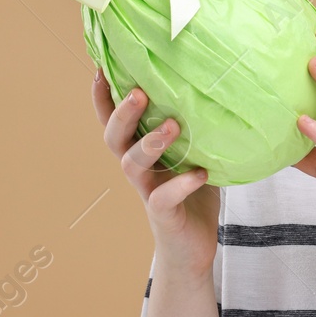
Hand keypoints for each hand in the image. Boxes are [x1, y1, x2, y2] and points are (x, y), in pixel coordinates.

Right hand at [95, 66, 218, 280]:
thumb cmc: (192, 193)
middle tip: (139, 92)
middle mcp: (138, 169)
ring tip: (171, 125)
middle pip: (115, 138)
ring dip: (150, 143)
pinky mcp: (164, 214)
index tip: (102, 68)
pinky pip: (165, 198)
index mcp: (140, 151)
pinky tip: (199, 173)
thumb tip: (213, 83)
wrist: (191, 248)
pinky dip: (181, 184)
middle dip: (123, 114)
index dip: (103, 98)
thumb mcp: (192, 153)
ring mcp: (147, 192)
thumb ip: (194, 127)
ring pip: (133, 164)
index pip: (113, 121)